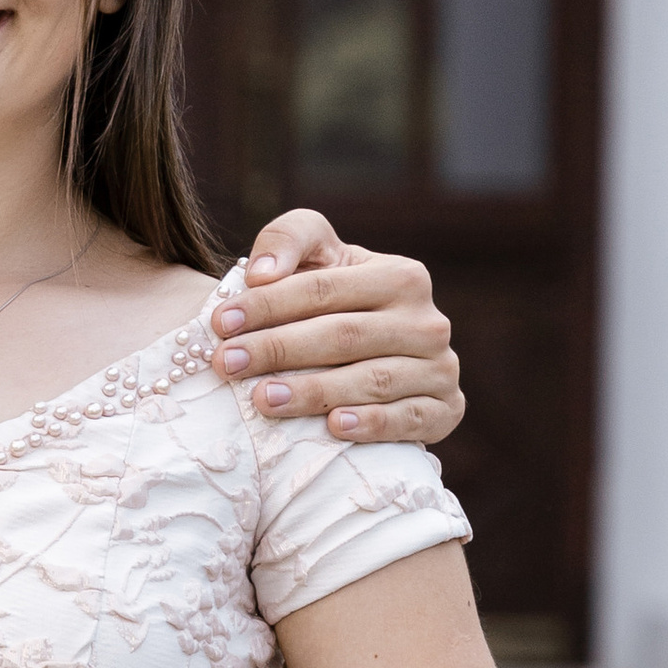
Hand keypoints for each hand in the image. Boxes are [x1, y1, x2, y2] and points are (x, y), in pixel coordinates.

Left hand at [220, 210, 461, 445]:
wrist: (379, 357)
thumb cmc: (334, 301)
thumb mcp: (317, 257)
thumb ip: (288, 240)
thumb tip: (261, 273)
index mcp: (401, 276)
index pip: (325, 289)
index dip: (268, 304)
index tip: (221, 323)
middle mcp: (427, 321)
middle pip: (344, 335)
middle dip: (278, 349)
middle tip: (226, 364)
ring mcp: (440, 367)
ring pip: (372, 380)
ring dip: (314, 391)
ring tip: (261, 399)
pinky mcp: (446, 410)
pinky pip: (409, 419)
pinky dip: (373, 424)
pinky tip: (333, 427)